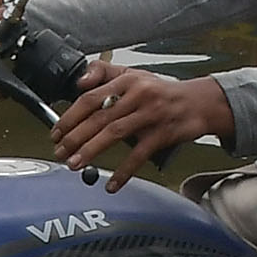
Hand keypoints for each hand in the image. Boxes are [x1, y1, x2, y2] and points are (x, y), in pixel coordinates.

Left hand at [50, 60, 234, 189]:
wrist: (199, 102)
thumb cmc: (161, 91)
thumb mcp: (133, 75)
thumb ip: (104, 74)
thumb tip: (78, 83)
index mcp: (127, 80)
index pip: (91, 97)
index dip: (70, 116)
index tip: (57, 131)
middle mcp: (138, 94)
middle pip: (99, 117)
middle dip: (75, 137)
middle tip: (60, 151)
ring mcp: (151, 114)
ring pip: (115, 134)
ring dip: (91, 150)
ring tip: (75, 163)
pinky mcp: (164, 133)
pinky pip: (139, 155)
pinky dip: (124, 171)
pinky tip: (111, 183)